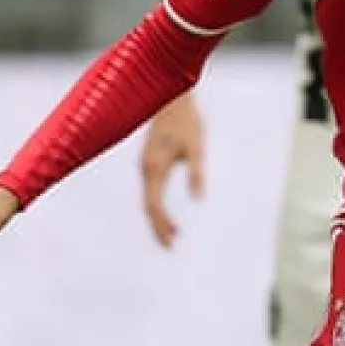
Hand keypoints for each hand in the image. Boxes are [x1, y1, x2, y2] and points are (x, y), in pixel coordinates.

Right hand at [140, 91, 205, 247]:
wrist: (173, 99)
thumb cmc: (188, 122)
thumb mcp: (197, 148)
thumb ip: (197, 173)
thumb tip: (199, 199)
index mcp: (155, 167)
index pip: (154, 205)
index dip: (162, 224)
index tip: (174, 238)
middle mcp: (145, 168)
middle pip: (148, 206)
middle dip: (158, 226)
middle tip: (170, 246)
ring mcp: (145, 164)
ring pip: (147, 198)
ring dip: (157, 217)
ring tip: (170, 234)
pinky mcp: (148, 161)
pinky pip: (149, 190)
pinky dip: (155, 205)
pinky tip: (164, 213)